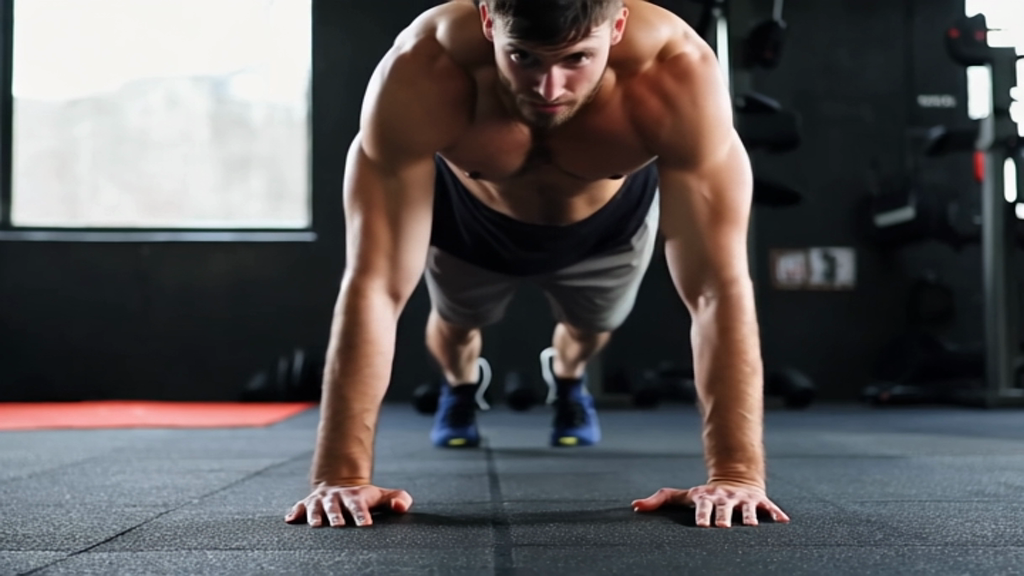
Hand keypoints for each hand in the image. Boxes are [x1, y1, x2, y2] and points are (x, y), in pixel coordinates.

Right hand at [285, 482, 412, 527]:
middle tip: (338, 525)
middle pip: (335, 507)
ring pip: (316, 507)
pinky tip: (290, 519)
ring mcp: (320, 500)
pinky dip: (294, 512)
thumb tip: (400, 507)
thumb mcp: (382, 496)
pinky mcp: (307, 504)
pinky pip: (299, 507)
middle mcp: (336, 497)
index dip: (362, 515)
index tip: (366, 525)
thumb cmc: (364, 497)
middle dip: (336, 516)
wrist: (340, 485)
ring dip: (314, 515)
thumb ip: (398, 499)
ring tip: (315, 525)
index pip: (360, 506)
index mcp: (355, 497)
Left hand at [631, 482, 790, 527]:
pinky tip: (783, 522)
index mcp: (707, 498)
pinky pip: (769, 508)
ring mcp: (743, 500)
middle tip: (724, 527)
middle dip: (724, 517)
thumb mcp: (683, 495)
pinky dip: (776, 514)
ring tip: (752, 526)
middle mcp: (725, 499)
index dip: (703, 516)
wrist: (734, 478)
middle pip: (725, 509)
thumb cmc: (705, 494)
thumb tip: (635, 506)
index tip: (702, 526)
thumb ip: (659, 500)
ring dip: (750, 517)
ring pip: (748, 509)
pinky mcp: (759, 502)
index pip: (703, 508)